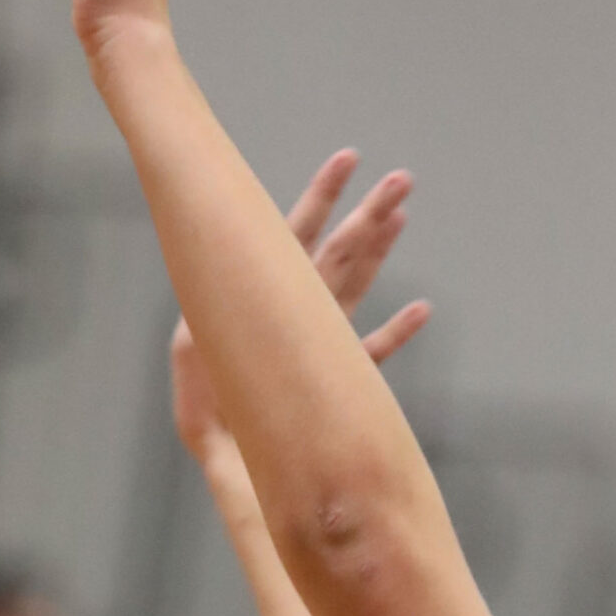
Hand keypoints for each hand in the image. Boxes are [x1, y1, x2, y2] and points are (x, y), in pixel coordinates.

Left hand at [170, 149, 431, 463]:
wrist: (225, 457)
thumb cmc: (205, 407)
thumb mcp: (195, 352)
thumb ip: (219, 309)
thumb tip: (243, 275)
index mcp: (263, 294)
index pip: (296, 234)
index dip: (323, 196)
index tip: (348, 159)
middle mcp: (294, 309)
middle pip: (339, 250)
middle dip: (368, 212)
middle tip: (403, 178)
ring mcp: (318, 341)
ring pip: (356, 284)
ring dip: (381, 250)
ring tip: (402, 213)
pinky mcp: (336, 381)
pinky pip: (372, 353)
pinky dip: (396, 332)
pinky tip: (419, 310)